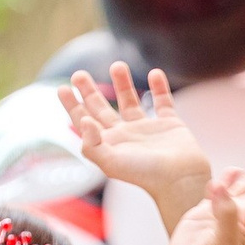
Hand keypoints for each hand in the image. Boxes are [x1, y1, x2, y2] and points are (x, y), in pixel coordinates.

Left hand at [59, 62, 210, 211]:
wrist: (182, 179)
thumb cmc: (146, 175)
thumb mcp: (111, 162)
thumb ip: (92, 143)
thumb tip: (82, 120)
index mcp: (109, 144)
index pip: (85, 121)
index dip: (73, 106)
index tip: (62, 88)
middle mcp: (126, 135)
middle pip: (102, 109)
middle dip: (89, 91)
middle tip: (78, 74)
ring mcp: (148, 129)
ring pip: (130, 101)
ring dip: (122, 83)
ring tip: (117, 64)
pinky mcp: (170, 125)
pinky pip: (162, 101)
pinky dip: (159, 87)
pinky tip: (154, 73)